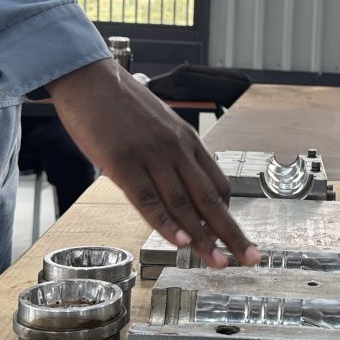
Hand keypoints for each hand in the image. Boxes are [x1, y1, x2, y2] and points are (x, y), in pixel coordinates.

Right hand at [47, 58, 259, 267]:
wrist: (89, 77)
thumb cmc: (118, 102)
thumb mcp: (156, 126)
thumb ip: (168, 154)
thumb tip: (173, 184)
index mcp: (186, 141)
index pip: (217, 185)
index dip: (226, 216)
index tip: (232, 238)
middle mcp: (176, 149)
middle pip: (210, 199)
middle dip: (232, 233)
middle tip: (250, 258)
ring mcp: (151, 156)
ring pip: (184, 204)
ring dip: (203, 238)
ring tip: (218, 262)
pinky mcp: (123, 162)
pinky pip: (148, 199)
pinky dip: (166, 223)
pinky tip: (181, 242)